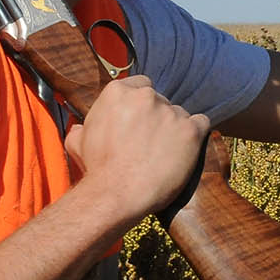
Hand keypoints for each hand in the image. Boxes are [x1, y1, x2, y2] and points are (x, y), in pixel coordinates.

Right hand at [64, 75, 210, 225]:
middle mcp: (146, 96)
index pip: (140, 85)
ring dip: (175, 129)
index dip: (141, 106)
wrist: (116, 194)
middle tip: (151, 143)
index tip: (140, 122)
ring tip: (165, 153)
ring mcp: (170, 112)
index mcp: (118, 92)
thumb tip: (80, 127)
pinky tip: (186, 150)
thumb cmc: (96, 170)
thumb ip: (83, 127)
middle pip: (161, 101)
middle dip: (158, 119)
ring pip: (180, 114)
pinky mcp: (191, 130)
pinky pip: (202, 124)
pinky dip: (196, 135)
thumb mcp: (77, 142)